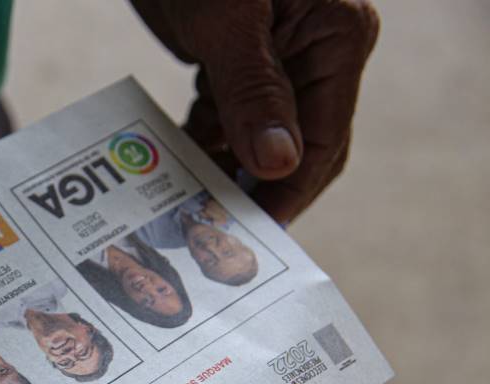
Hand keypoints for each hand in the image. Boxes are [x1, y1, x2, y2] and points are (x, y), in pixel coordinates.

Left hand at [132, 0, 379, 223]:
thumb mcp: (229, 21)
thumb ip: (254, 91)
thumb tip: (279, 163)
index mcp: (339, 38)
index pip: (325, 139)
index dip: (289, 191)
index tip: (255, 231)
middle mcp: (316, 53)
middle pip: (297, 148)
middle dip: (256, 186)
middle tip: (218, 228)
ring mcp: (278, 59)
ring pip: (257, 139)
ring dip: (222, 167)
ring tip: (189, 202)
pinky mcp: (238, 61)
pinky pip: (227, 118)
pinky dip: (202, 140)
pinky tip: (175, 163)